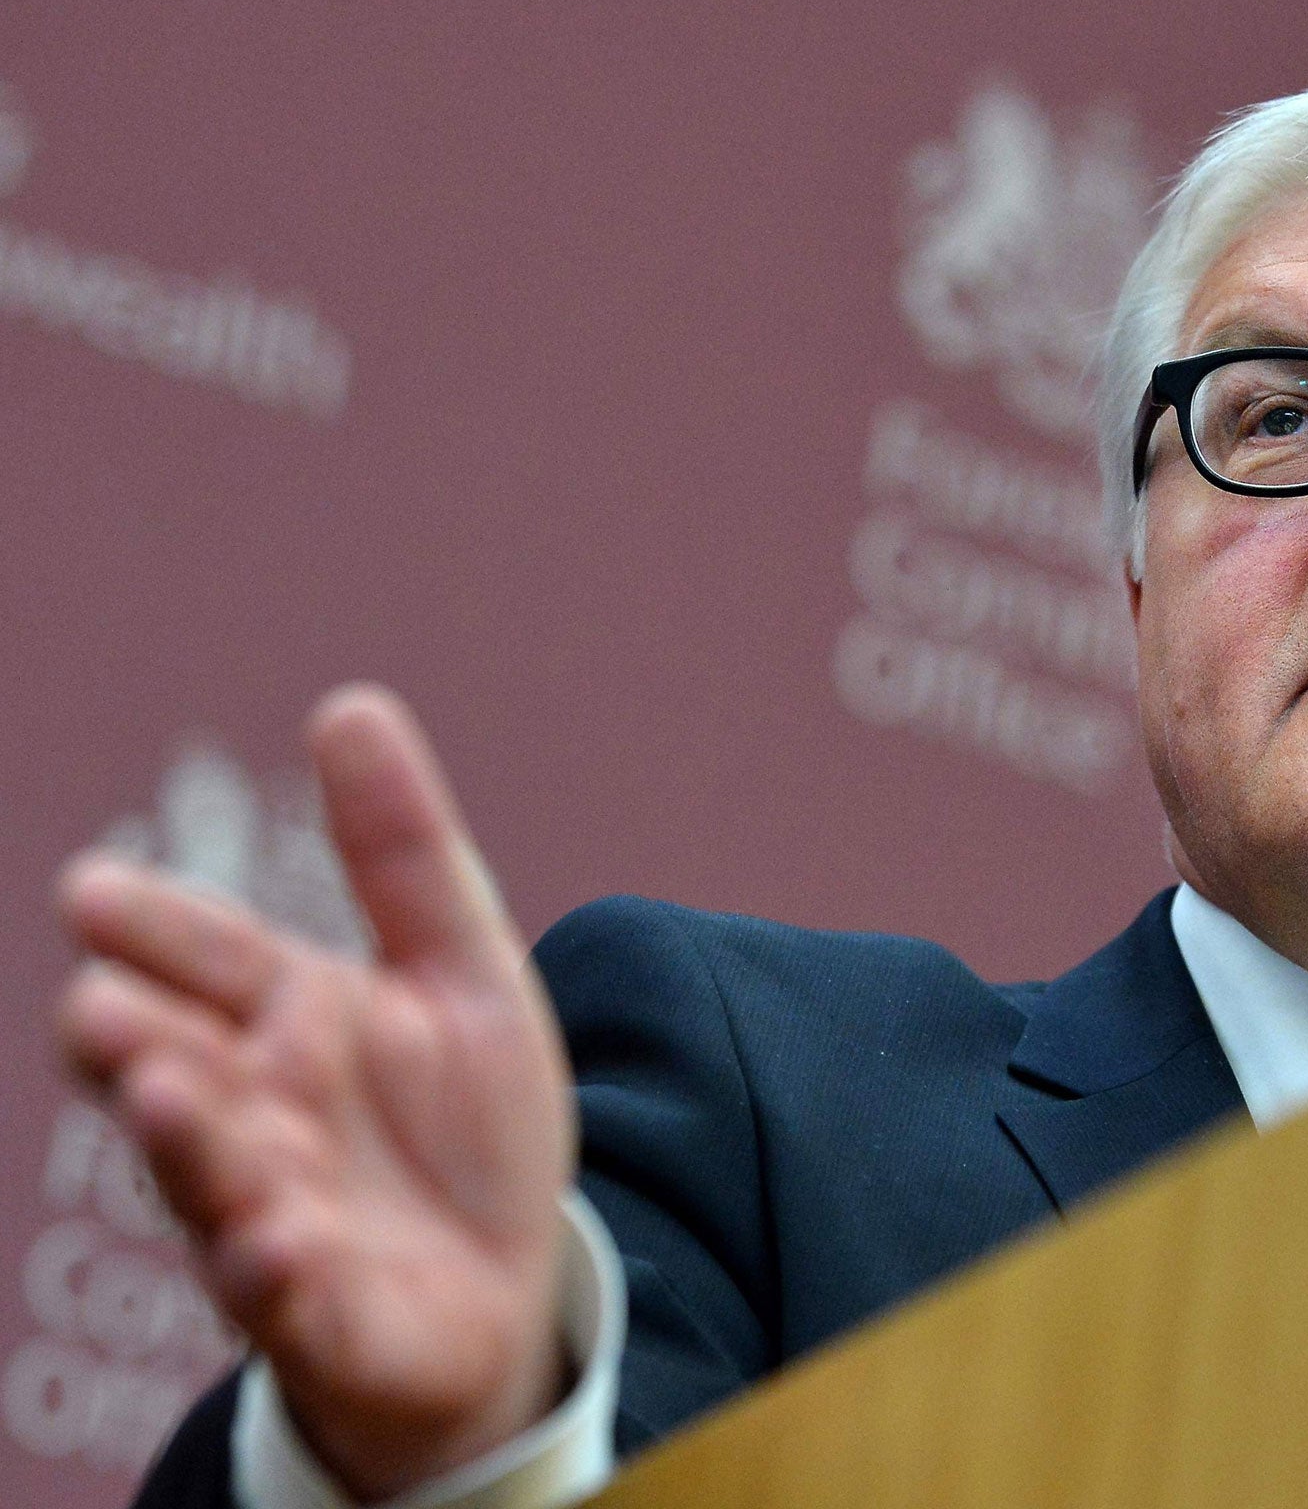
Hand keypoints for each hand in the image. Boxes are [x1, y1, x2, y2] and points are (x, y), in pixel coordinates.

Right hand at [57, 685, 575, 1501]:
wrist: (505, 1284)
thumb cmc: (461, 1127)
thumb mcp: (463, 971)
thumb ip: (405, 854)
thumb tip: (349, 704)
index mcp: (289, 1020)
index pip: (206, 956)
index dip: (154, 928)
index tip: (91, 891)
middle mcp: (259, 1113)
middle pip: (171, 1065)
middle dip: (133, 1040)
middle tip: (105, 1007)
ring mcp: (276, 1215)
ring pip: (210, 1177)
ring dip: (188, 1142)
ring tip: (167, 1095)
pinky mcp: (322, 1313)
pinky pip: (286, 1298)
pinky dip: (276, 1272)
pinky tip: (280, 1243)